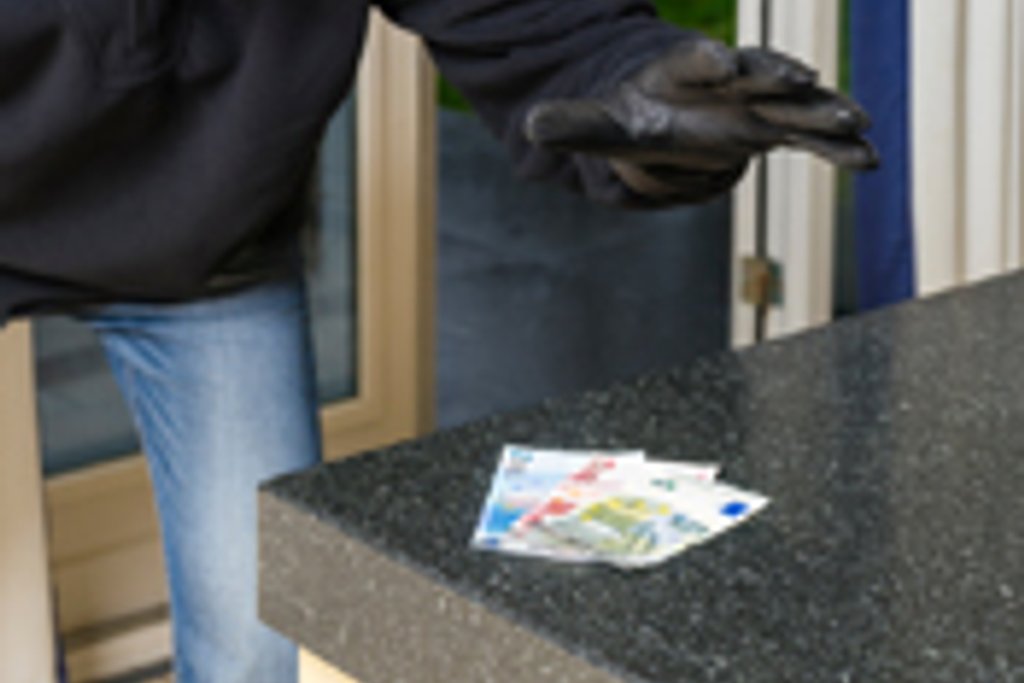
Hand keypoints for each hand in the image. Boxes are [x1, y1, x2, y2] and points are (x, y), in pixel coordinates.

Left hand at [524, 37, 877, 203]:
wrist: (673, 105)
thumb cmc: (638, 112)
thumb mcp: (603, 123)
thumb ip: (572, 124)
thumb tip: (529, 128)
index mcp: (684, 72)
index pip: (695, 61)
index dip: (706, 60)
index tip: (718, 61)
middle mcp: (730, 81)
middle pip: (758, 74)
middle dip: (781, 77)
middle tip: (803, 78)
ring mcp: (759, 103)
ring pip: (796, 104)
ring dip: (824, 111)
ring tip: (858, 123)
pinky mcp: (777, 127)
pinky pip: (812, 137)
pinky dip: (839, 148)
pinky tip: (869, 162)